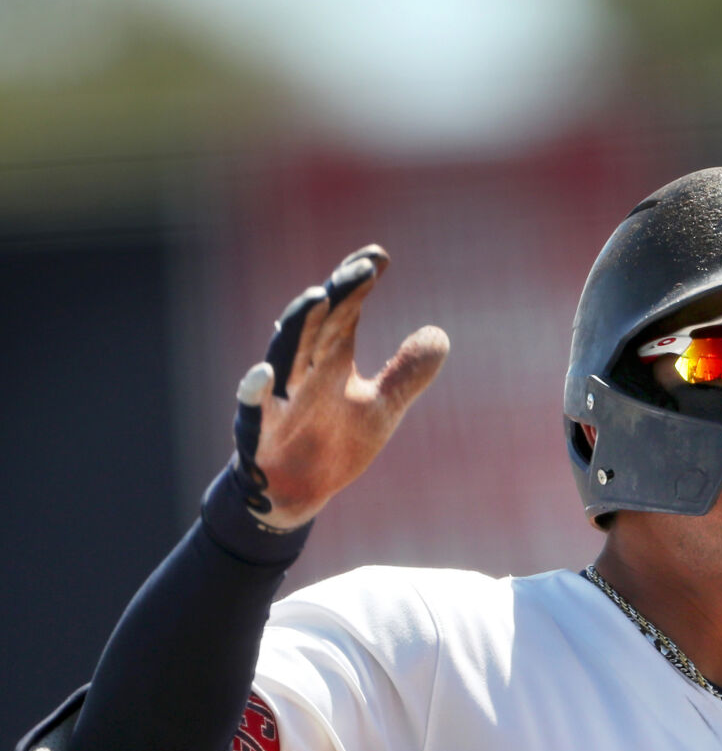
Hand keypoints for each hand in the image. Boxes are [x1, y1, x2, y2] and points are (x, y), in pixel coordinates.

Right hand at [231, 245, 448, 529]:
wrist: (298, 493)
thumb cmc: (335, 442)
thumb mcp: (382, 407)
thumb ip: (408, 373)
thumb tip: (440, 335)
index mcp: (331, 359)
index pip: (344, 310)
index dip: (357, 283)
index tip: (379, 256)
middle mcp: (304, 370)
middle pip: (318, 323)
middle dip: (337, 294)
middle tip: (361, 270)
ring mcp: (279, 399)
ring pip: (286, 353)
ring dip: (300, 324)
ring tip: (318, 296)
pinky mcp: (259, 432)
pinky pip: (253, 410)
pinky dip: (254, 391)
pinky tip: (263, 373)